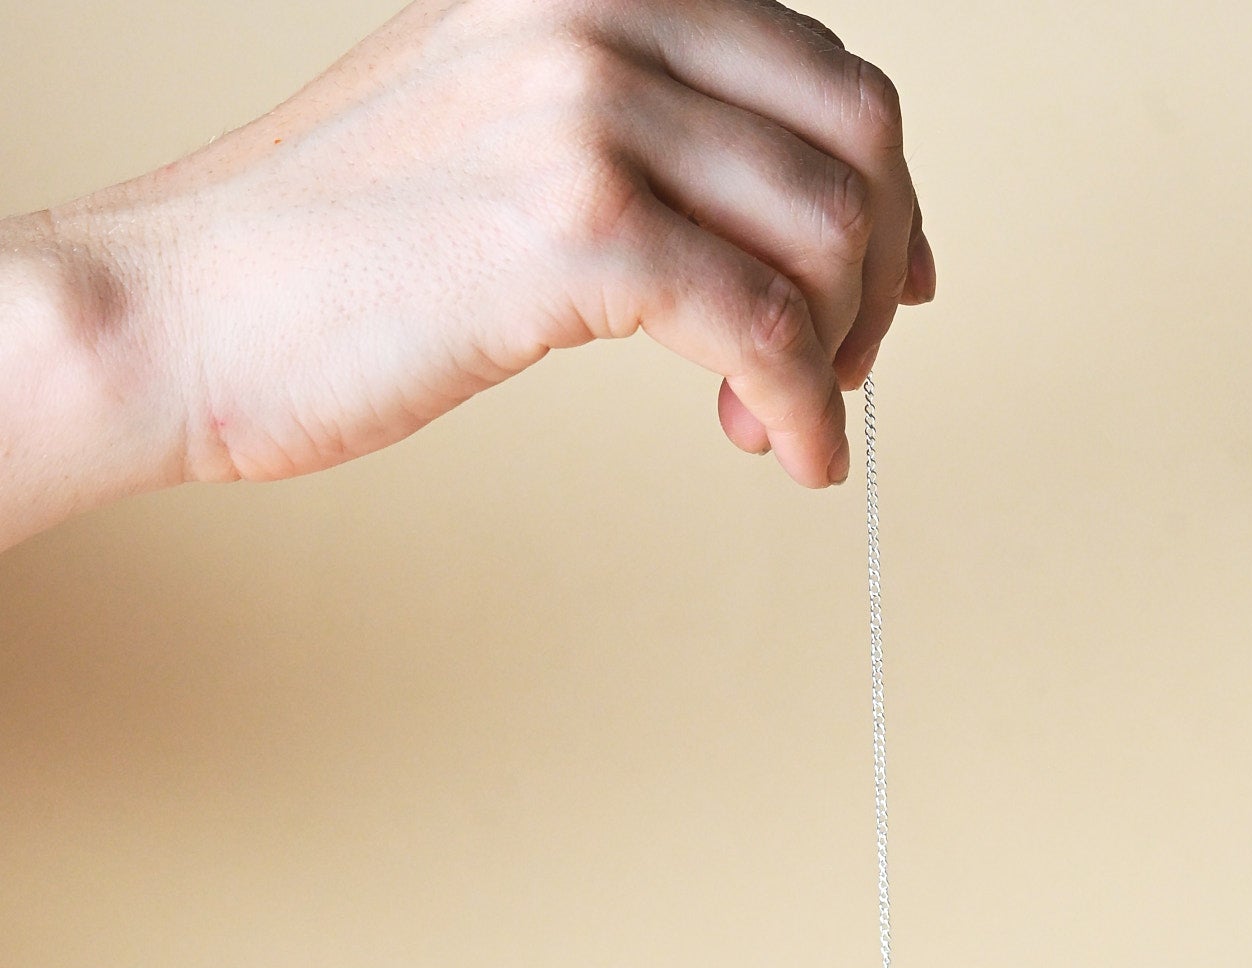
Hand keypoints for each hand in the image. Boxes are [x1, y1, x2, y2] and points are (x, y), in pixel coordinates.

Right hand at [50, 0, 930, 497]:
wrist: (181, 308)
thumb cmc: (326, 251)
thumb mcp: (490, 124)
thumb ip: (623, 126)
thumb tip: (758, 203)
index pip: (816, 66)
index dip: (879, 190)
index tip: (886, 286)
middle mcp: (599, 13)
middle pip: (854, 137)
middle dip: (873, 274)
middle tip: (835, 368)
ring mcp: (587, 114)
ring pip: (829, 232)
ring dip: (836, 353)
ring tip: (775, 424)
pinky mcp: (574, 232)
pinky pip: (767, 327)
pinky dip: (807, 407)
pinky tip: (788, 455)